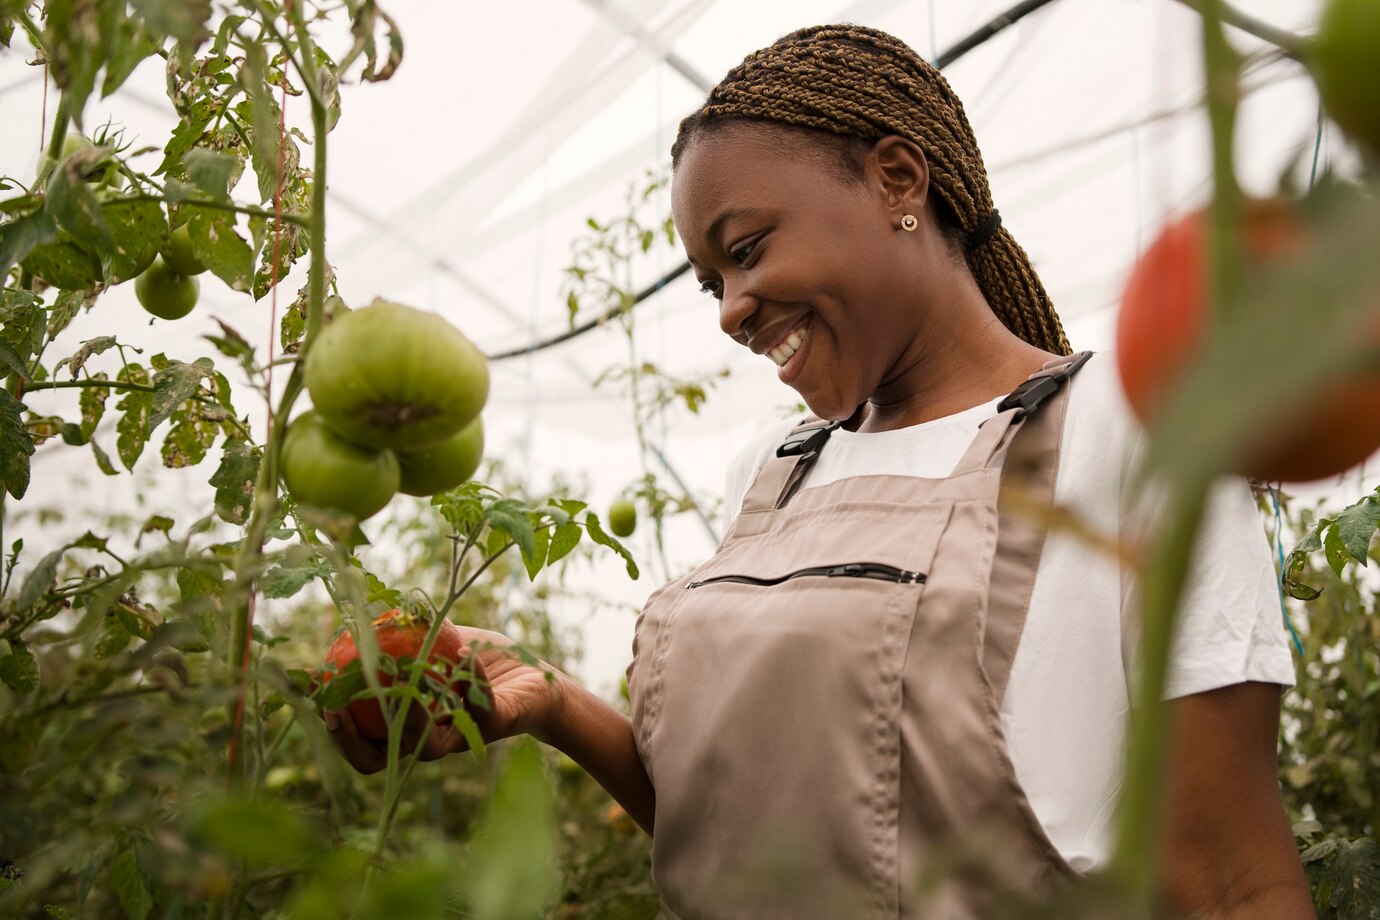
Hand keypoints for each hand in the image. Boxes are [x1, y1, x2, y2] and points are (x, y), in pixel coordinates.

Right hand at [322, 625, 566, 774]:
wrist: (537, 680)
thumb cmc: (482, 662)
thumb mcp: (438, 644)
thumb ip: (403, 638)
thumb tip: (356, 622)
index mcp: (408, 727)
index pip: (361, 742)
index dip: (335, 730)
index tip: (317, 699)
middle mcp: (428, 742)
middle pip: (378, 759)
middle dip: (350, 740)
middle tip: (337, 709)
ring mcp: (460, 737)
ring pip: (423, 742)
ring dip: (406, 711)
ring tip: (396, 676)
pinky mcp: (493, 725)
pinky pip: (475, 702)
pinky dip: (467, 673)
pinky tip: (460, 650)